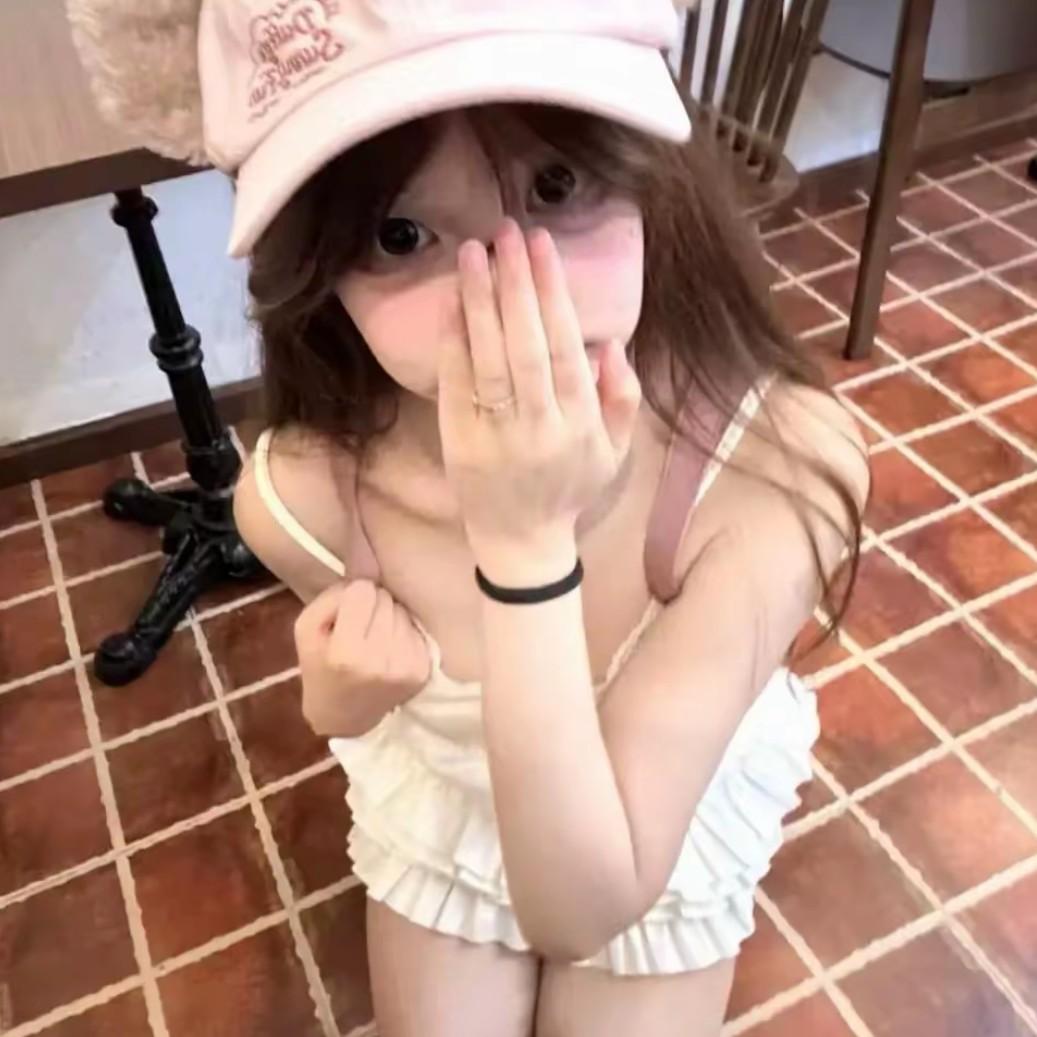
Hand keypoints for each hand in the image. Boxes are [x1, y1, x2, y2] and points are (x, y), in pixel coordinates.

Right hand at [294, 580, 430, 737]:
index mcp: (346, 653)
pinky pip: (417, 629)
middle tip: (360, 629)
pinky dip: (403, 634)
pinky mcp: (422, 671)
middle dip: (373, 607)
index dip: (352, 597)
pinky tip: (389, 650)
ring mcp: (405, 668)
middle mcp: (380, 661)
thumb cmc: (320, 666)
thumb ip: (333, 595)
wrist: (343, 714)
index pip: (363, 591)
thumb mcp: (307, 628)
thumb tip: (368, 573)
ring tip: (374, 640)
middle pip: (386, 599)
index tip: (346, 615)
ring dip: (390, 619)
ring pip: (403, 612)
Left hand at [437, 219, 641, 580]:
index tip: (542, 244)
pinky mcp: (458, 441)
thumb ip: (622, 397)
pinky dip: (453, 343)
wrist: (522, 541)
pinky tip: (451, 303)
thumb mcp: (615, 450)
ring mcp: (495, 433)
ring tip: (472, 252)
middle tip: (506, 231)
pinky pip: (455, 386)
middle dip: (516, 282)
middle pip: (525, 343)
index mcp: (580, 421)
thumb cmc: (571, 487)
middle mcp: (538, 424)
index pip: (564, 344)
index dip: (552, 291)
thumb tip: (610, 343)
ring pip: (488, 359)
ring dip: (480, 301)